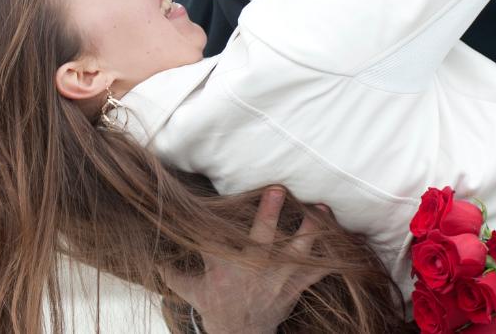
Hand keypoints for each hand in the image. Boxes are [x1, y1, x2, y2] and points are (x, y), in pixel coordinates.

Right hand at [160, 188, 328, 333]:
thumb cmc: (216, 306)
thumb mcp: (189, 289)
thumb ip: (171, 268)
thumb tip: (151, 250)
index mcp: (225, 265)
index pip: (221, 235)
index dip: (220, 216)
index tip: (223, 195)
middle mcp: (253, 269)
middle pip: (262, 238)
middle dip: (269, 214)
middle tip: (278, 188)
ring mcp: (278, 278)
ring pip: (298, 251)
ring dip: (312, 229)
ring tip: (321, 208)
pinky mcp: (296, 287)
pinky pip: (318, 270)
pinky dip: (333, 255)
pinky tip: (344, 237)